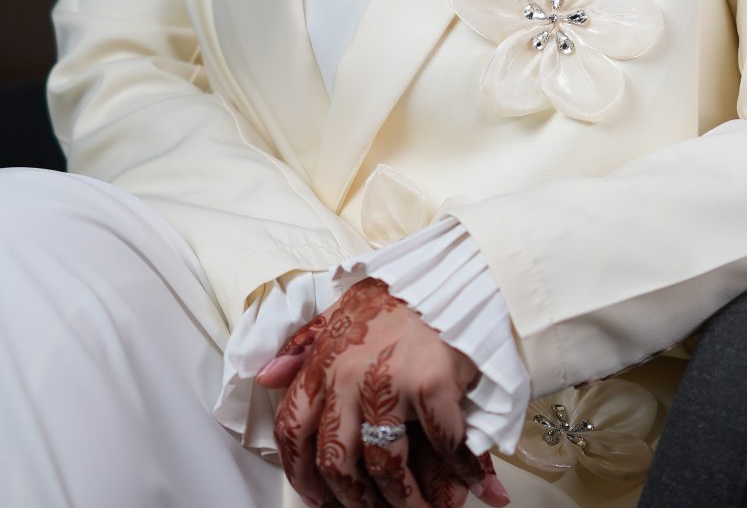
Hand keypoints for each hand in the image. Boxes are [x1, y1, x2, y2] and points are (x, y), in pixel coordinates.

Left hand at [255, 276, 510, 507]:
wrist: (456, 272)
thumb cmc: (401, 297)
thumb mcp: (343, 311)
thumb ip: (303, 344)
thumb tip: (266, 375)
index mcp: (323, 359)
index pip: (292, 428)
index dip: (301, 473)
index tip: (318, 499)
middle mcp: (348, 373)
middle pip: (338, 462)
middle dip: (357, 500)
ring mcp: (389, 379)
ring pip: (386, 466)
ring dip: (407, 501)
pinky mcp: (431, 383)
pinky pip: (442, 447)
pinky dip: (460, 472)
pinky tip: (470, 483)